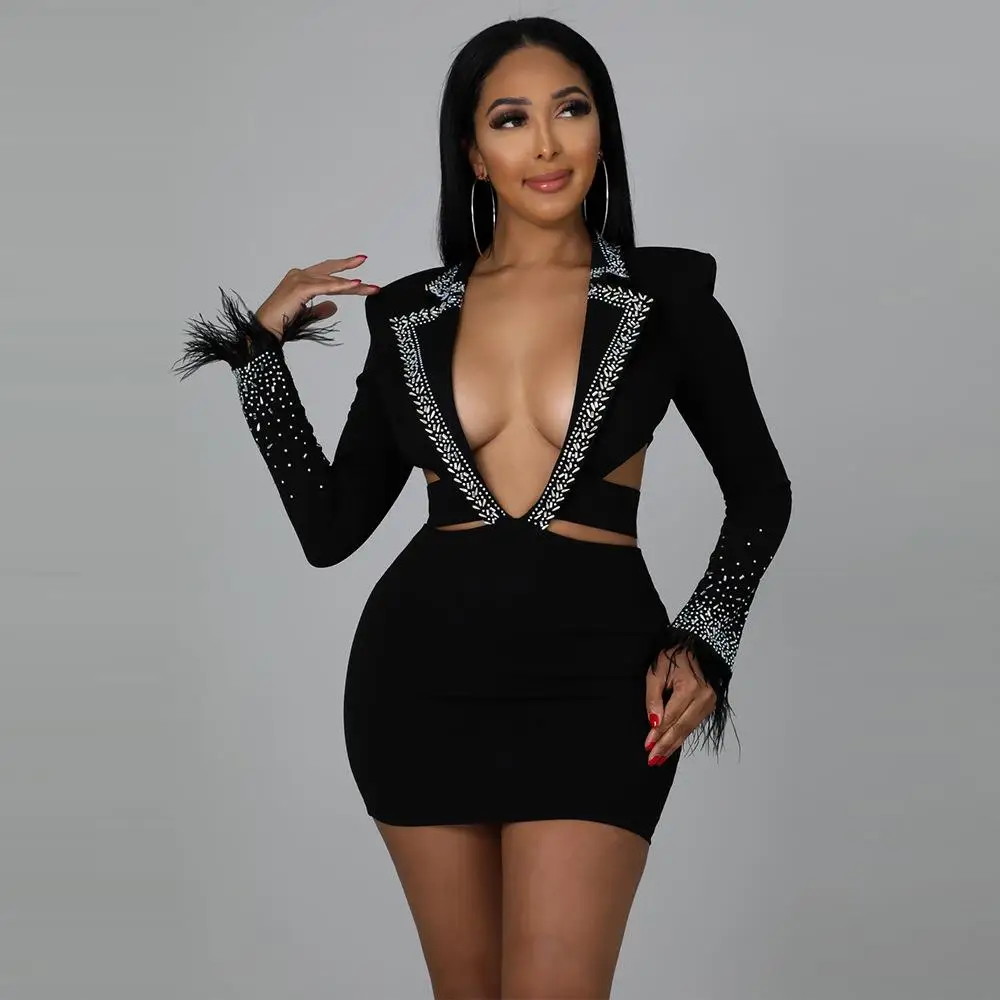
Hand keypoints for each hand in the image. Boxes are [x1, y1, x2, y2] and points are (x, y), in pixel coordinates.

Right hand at [254, 254, 378, 339]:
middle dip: (348, 266)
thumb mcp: (307, 315)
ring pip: (331, 280)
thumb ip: (321, 309)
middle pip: (330, 272)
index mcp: (300, 279)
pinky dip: (341, 286)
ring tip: (370, 287)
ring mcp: (299, 279)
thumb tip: (334, 306)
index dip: (342, 273)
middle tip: (363, 260)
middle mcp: (299, 275)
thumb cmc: (282, 324)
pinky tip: (354, 285)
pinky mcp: (301, 288)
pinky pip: (326, 287)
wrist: (266, 329)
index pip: (326, 275)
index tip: (359, 275)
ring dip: (351, 284)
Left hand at [643, 645, 716, 763]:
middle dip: (666, 745)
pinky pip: (693, 724)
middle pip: (682, 727)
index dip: (658, 733)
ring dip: (674, 744)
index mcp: (690, 688)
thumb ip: (654, 697)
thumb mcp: (657, 671)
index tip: (647, 746)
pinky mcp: (710, 705)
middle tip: (653, 760)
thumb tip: (654, 723)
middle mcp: (703, 698)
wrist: (697, 646)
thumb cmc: (674, 655)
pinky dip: (682, 735)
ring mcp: (709, 702)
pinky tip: (672, 744)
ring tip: (660, 758)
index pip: (671, 717)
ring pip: (689, 729)